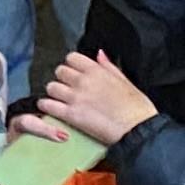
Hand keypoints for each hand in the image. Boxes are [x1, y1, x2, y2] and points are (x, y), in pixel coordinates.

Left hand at [31, 49, 154, 147]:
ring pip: (51, 87)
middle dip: (62, 79)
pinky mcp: (70, 114)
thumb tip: (99, 54)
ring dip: (54, 93)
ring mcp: (75, 97)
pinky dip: (46, 106)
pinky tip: (51, 109)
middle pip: (59, 71)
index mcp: (97, 70)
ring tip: (60, 100)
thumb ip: (109, 66)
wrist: (138, 129)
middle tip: (68, 88)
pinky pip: (47, 105)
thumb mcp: (126, 82)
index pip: (72, 58)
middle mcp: (83, 80)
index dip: (72, 66)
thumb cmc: (137, 108)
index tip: (75, 73)